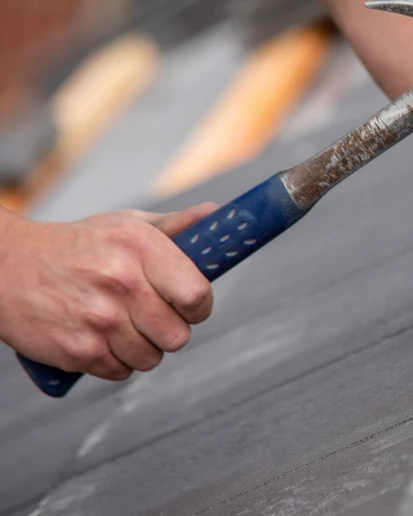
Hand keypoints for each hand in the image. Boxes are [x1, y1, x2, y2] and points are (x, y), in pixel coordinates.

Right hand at [0, 203, 217, 380]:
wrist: (7, 267)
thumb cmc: (77, 245)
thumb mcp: (126, 225)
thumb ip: (176, 226)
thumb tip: (216, 217)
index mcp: (140, 247)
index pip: (197, 294)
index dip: (199, 305)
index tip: (189, 304)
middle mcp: (122, 282)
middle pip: (178, 335)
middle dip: (170, 329)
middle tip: (151, 315)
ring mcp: (99, 319)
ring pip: (152, 358)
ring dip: (142, 347)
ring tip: (121, 324)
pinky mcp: (78, 350)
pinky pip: (121, 372)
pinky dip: (115, 361)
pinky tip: (100, 336)